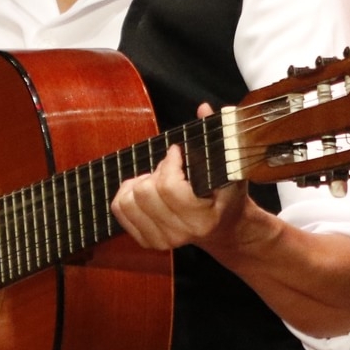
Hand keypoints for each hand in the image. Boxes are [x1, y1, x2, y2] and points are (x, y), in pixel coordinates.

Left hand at [112, 105, 267, 253]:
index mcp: (202, 219)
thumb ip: (219, 137)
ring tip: (158, 179)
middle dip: (156, 171)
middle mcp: (181, 234)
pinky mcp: (147, 240)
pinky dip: (127, 193)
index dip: (170, 161)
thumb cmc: (226, 194)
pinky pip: (119, 209)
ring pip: (128, 200)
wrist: (224, 228)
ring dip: (140, 183)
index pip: (169, 186)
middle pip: (145, 192)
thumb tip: (203, 108)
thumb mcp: (229, 166)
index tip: (177, 152)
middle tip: (170, 168)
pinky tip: (146, 190)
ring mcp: (162, 240)